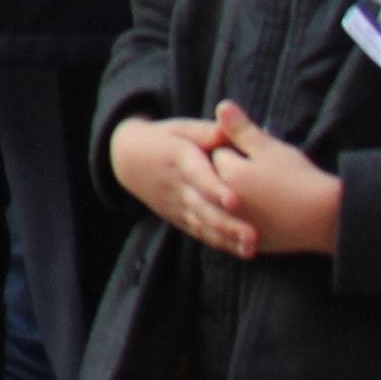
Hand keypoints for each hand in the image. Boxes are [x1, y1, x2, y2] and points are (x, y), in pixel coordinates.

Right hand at [112, 113, 246, 254]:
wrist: (128, 159)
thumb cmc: (164, 138)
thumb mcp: (181, 128)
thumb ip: (207, 130)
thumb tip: (230, 128)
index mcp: (178, 159)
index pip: (198, 176)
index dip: (215, 189)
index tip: (234, 200)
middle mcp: (177, 186)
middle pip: (203, 207)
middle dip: (228, 224)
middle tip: (252, 236)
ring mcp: (176, 205)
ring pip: (203, 224)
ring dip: (227, 238)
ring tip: (251, 249)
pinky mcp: (178, 217)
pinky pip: (199, 232)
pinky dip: (220, 243)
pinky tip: (242, 251)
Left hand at [209, 103, 343, 257]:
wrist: (326, 218)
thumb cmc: (299, 178)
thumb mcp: (271, 147)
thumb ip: (242, 129)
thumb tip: (221, 105)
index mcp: (228, 174)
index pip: (215, 153)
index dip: (231, 149)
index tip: (246, 150)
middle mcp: (224, 202)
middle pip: (215, 181)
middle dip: (227, 173)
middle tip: (256, 172)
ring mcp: (236, 226)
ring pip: (223, 207)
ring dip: (230, 200)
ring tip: (257, 193)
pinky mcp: (249, 244)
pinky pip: (236, 231)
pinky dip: (240, 223)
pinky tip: (255, 215)